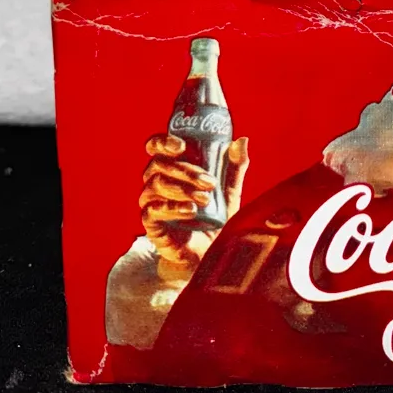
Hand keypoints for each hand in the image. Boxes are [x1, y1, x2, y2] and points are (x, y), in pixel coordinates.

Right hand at [140, 134, 248, 281]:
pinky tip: (190, 211)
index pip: (156, 147)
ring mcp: (151, 202)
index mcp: (172, 167)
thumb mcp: (230, 190)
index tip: (182, 145)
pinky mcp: (150, 223)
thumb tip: (241, 140)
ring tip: (205, 199)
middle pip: (159, 164)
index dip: (163, 141)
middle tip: (210, 182)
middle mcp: (156, 181)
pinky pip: (153, 210)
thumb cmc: (217, 216)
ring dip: (183, 189)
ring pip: (156, 184)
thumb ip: (235, 166)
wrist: (209, 252)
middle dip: (186, 171)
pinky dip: (173, 207)